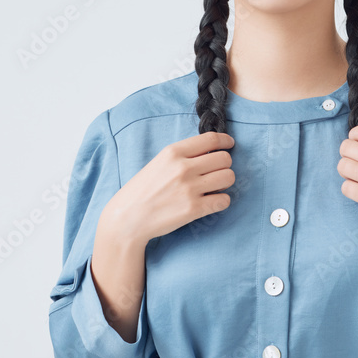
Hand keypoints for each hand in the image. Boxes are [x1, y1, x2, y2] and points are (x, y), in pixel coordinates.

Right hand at [97, 131, 234, 245]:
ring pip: (228, 177)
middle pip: (224, 158)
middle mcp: (183, 167)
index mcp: (173, 152)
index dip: (225, 141)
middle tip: (216, 172)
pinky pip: (224, 200)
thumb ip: (183, 155)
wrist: (127, 218)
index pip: (211, 139)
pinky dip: (222, 201)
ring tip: (214, 187)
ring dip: (225, 182)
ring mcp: (189, 188)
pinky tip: (212, 202)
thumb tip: (210, 151)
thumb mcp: (159, 162)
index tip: (230, 144)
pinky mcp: (193, 209)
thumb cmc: (142, 190)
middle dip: (224, 165)